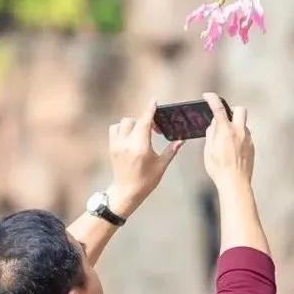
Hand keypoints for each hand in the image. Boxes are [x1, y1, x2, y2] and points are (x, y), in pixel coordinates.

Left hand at [108, 99, 181, 217]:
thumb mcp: (161, 165)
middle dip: (144, 121)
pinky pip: (114, 130)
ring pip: (122, 123)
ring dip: (132, 124)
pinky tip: (131, 136)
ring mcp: (117, 145)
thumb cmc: (146, 180)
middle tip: (154, 129)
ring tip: (141, 133)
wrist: (126, 192)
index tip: (154, 101)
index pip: (144, 122)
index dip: (150, 110)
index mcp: (140, 147)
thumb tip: (182, 140)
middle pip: (133, 121)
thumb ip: (171, 150)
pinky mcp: (112, 148)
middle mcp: (127, 144)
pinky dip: (122, 128)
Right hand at [203, 93, 253, 188]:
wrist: (235, 183)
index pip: (218, 108)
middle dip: (231, 110)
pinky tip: (232, 150)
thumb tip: (214, 125)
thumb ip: (211, 134)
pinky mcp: (252, 147)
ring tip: (225, 141)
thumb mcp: (208, 150)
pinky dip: (238, 138)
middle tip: (223, 119)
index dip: (212, 98)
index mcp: (226, 131)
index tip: (207, 96)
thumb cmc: (219, 168)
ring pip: (243, 124)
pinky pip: (245, 136)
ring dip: (234, 127)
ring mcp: (248, 139)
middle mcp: (239, 132)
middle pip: (240, 110)